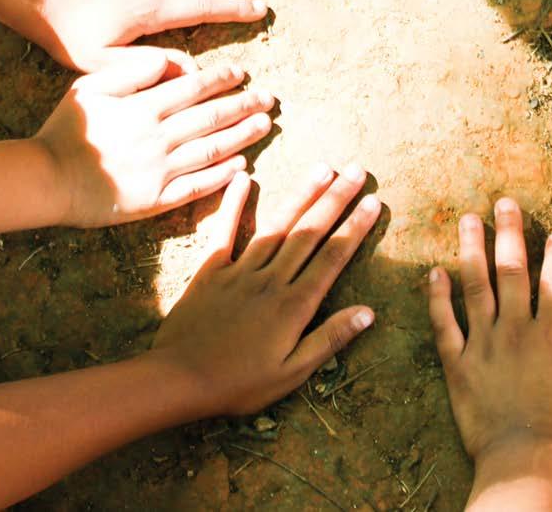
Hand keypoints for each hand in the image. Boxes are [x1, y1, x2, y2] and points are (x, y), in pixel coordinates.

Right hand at [34, 51, 274, 226]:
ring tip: (265, 125)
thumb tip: (172, 63)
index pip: (193, 88)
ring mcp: (160, 171)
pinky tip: (242, 166)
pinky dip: (223, 176)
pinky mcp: (157, 200)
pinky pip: (198, 187)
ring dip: (243, 136)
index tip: (241, 73)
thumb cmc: (68, 129)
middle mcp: (157, 138)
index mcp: (143, 108)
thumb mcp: (91, 86)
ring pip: (212, 149)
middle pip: (211, 117)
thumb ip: (133, 70)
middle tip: (269, 98)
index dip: (221, 79)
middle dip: (244, 105)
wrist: (47, 180)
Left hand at [154, 163, 378, 415]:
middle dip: (336, 198)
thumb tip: (369, 312)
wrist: (178, 381)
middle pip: (310, 232)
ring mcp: (240, 270)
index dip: (354, 227)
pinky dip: (233, 203)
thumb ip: (329, 339)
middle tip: (356, 169)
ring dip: (301, 194)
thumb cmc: (239, 384)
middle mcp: (271, 279)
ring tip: (322, 168)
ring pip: (277, 225)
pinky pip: (225, 231)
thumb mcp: (291, 374)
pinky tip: (244, 178)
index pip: (332, 257)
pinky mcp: (211, 270)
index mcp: (294, 304)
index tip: (373, 200)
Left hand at [429, 198, 551, 488]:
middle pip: (512, 270)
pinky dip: (437, 297)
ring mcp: (484, 343)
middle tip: (504, 202)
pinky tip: (433, 272)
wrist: (522, 464)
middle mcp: (516, 329)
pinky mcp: (458, 363)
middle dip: (509, 233)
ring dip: (471, 249)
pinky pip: (444, 324)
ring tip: (468, 219)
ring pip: (475, 286)